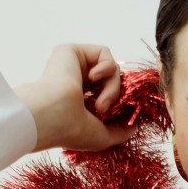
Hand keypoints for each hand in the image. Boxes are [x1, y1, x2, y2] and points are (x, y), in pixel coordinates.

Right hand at [18, 44, 134, 153]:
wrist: (52, 116)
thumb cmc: (71, 129)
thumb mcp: (102, 137)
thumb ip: (120, 132)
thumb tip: (135, 126)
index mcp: (78, 102)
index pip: (107, 97)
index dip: (118, 104)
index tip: (120, 116)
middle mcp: (74, 83)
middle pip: (111, 82)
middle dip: (116, 96)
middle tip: (105, 110)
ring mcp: (72, 67)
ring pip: (111, 70)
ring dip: (113, 87)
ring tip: (101, 104)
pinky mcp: (72, 51)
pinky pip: (104, 53)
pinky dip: (107, 67)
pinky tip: (93, 77)